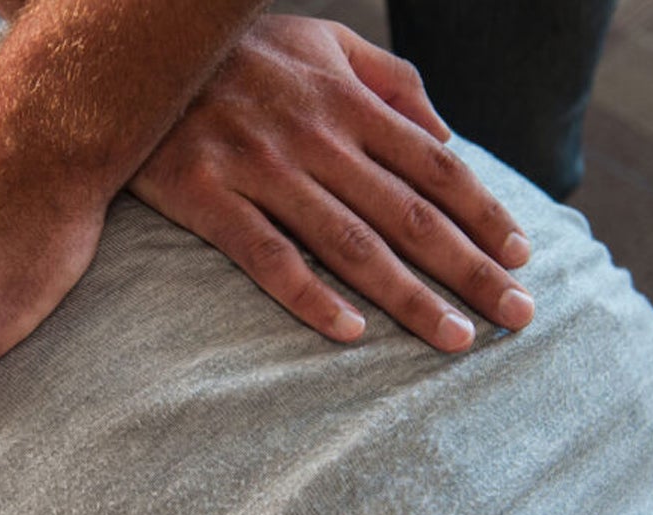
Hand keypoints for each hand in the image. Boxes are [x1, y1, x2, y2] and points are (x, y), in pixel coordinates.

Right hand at [129, 16, 533, 350]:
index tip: (523, 255)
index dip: (484, 213)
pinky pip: (265, 256)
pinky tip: (351, 333)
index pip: (434, 166)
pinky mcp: (204, 195)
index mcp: (345, 99)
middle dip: (470, 268)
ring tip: (455, 337)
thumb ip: (388, 79)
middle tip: (517, 314)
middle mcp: (313, 135)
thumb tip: (445, 136)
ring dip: (409, 296)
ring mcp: (258, 167)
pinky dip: (310, 297)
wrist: (129, 53)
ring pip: (349, 244)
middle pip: (408, 214)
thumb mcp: (321, 39)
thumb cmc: (237, 51)